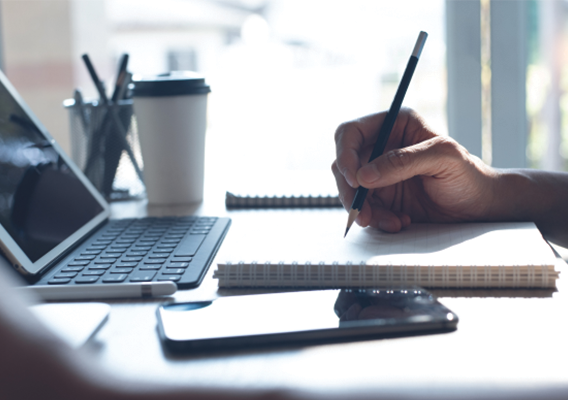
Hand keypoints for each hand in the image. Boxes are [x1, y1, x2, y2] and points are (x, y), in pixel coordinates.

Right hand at [332, 108, 497, 231]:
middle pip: (343, 164)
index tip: (355, 179)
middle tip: (361, 212)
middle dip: (350, 190)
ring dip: (364, 209)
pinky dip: (376, 219)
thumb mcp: (443, 159)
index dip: (345, 154)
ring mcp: (379, 173)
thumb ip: (403, 162)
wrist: (479, 207)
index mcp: (394, 124)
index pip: (351, 132)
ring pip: (350, 189)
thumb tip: (363, 175)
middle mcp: (381, 146)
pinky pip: (364, 207)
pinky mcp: (381, 196)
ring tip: (390, 222)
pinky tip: (398, 222)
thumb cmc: (469, 175)